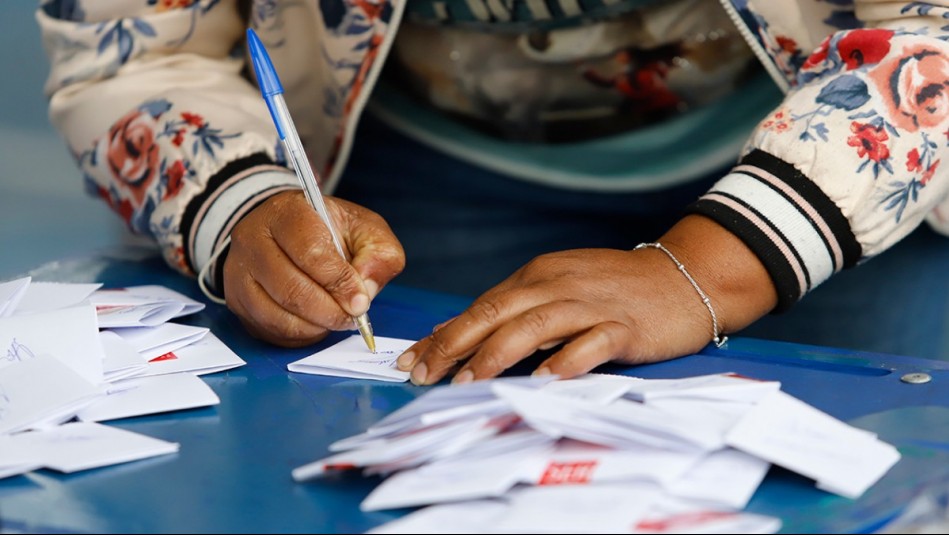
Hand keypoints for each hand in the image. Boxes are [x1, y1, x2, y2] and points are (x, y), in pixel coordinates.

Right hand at [223, 189, 404, 346]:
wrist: (287, 232)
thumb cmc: (328, 231)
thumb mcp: (363, 229)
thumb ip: (378, 254)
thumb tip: (366, 290)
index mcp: (286, 212)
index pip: (310, 251)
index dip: (339, 281)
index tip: (360, 301)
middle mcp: (252, 240)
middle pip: (291, 288)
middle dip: (329, 310)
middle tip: (352, 316)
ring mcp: (238, 272)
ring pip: (277, 315)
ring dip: (315, 325)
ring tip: (337, 319)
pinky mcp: (237, 301)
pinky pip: (269, 330)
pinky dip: (299, 335)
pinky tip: (317, 323)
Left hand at [397, 215, 776, 384]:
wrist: (685, 277)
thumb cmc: (615, 289)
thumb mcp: (558, 289)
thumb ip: (513, 311)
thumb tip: (457, 334)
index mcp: (538, 275)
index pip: (482, 306)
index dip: (444, 334)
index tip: (411, 361)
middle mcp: (559, 284)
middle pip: (498, 312)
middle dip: (456, 344)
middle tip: (424, 375)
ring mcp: (592, 304)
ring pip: (536, 325)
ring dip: (497, 354)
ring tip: (468, 381)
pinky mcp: (625, 325)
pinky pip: (593, 342)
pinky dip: (568, 360)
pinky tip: (546, 380)